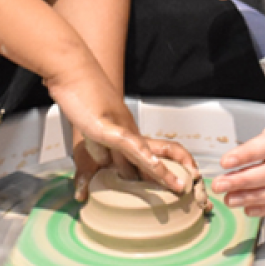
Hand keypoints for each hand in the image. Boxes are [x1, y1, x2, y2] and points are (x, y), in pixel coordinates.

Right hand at [47, 59, 196, 198]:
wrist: (75, 75)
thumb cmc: (83, 103)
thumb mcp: (88, 138)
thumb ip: (94, 158)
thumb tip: (92, 182)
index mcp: (130, 136)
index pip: (158, 153)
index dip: (170, 169)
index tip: (183, 184)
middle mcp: (131, 132)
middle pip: (161, 153)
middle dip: (176, 174)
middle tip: (190, 190)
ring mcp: (121, 128)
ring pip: (148, 153)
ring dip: (163, 172)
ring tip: (177, 186)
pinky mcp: (106, 127)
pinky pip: (128, 143)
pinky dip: (142, 155)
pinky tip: (153, 165)